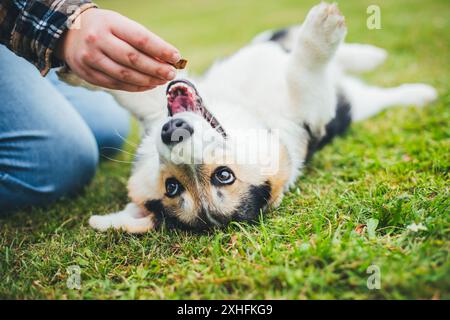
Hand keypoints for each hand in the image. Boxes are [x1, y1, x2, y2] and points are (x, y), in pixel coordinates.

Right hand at [57, 8, 179, 91]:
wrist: (68, 33)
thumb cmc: (104, 28)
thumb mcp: (120, 25)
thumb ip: (142, 41)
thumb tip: (167, 59)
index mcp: (109, 24)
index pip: (140, 38)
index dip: (161, 49)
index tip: (176, 57)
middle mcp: (98, 41)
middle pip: (133, 59)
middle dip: (156, 68)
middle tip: (171, 73)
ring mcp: (91, 59)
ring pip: (125, 75)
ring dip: (147, 80)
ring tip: (161, 80)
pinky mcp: (88, 74)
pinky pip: (116, 84)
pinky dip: (135, 87)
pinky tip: (148, 85)